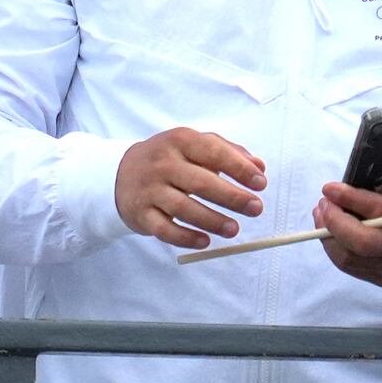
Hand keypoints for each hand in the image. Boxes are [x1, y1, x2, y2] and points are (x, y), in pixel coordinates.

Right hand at [116, 127, 267, 248]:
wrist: (120, 174)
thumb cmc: (168, 159)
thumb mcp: (193, 145)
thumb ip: (228, 152)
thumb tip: (259, 167)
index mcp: (179, 141)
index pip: (213, 152)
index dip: (239, 168)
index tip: (261, 182)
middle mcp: (163, 163)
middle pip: (201, 182)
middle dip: (232, 197)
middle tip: (255, 208)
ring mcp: (150, 189)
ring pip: (183, 208)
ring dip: (212, 220)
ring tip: (234, 229)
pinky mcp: (142, 214)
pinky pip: (165, 229)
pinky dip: (186, 238)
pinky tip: (205, 241)